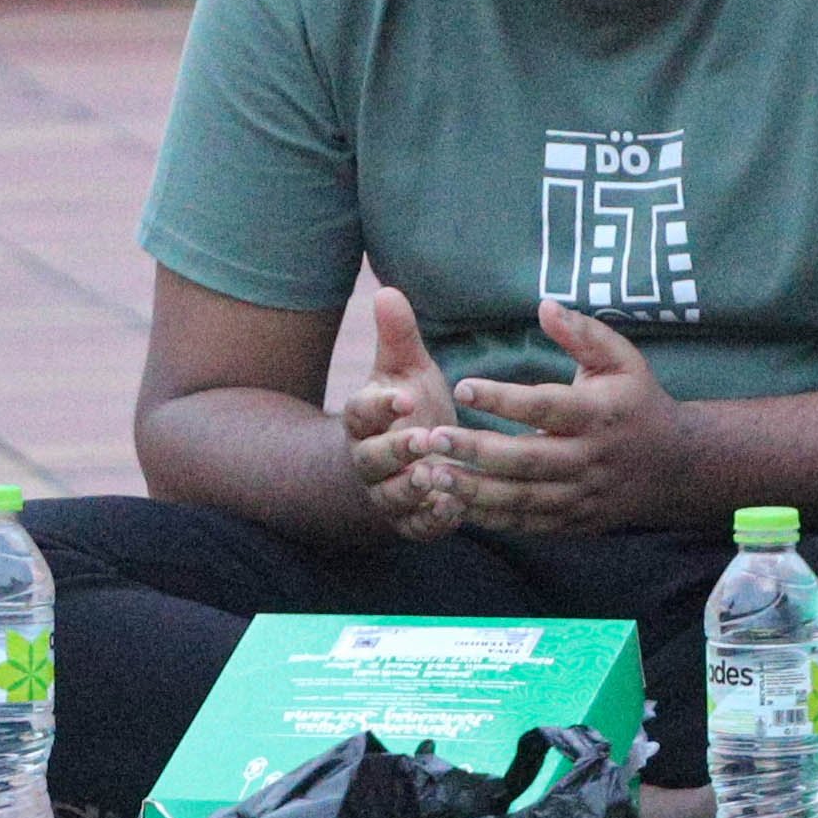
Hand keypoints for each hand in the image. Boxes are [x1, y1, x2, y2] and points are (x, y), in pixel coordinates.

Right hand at [337, 286, 461, 538]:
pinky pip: (414, 527)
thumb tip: (387, 290)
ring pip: (390, 496)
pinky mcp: (407, 521)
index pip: (362, 411)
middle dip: (396, 450)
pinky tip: (455, 509)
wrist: (399, 463)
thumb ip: (397, 337)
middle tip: (424, 439)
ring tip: (437, 478)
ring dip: (412, 489)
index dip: (381, 405)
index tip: (404, 397)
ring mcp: (385, 493)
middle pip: (372, 458)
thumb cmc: (406, 408)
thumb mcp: (404, 372)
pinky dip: (431, 521)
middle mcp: (368, 459)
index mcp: (364, 419)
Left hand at [414, 301, 687, 535]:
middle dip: (478, 451)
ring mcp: (581, 495)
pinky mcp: (572, 521)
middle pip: (528, 459)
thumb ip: (583, 333)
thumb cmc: (636, 401)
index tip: (462, 387)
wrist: (674, 467)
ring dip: (474, 491)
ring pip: (522, 498)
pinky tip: (451, 504)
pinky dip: (489, 517)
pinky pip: (526, 523)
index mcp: (598, 415)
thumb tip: (544, 306)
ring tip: (430, 475)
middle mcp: (589, 459)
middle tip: (432, 438)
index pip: (546, 407)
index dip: (504, 400)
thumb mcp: (622, 359)